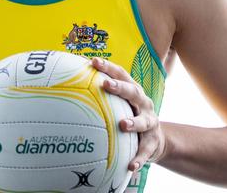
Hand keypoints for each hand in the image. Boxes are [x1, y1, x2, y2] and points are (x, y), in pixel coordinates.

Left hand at [91, 57, 166, 171]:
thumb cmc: (129, 115)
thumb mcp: (120, 103)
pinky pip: (146, 151)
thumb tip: (69, 83)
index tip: (93, 61)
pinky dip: (139, 158)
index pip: (121, 74)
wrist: (156, 139)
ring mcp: (150, 122)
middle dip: (120, 87)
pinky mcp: (153, 142)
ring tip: (123, 125)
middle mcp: (143, 103)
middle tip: (106, 84)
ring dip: (134, 122)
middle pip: (133, 92)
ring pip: (143, 121)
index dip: (108, 66)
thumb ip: (101, 95)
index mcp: (133, 90)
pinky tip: (131, 166)